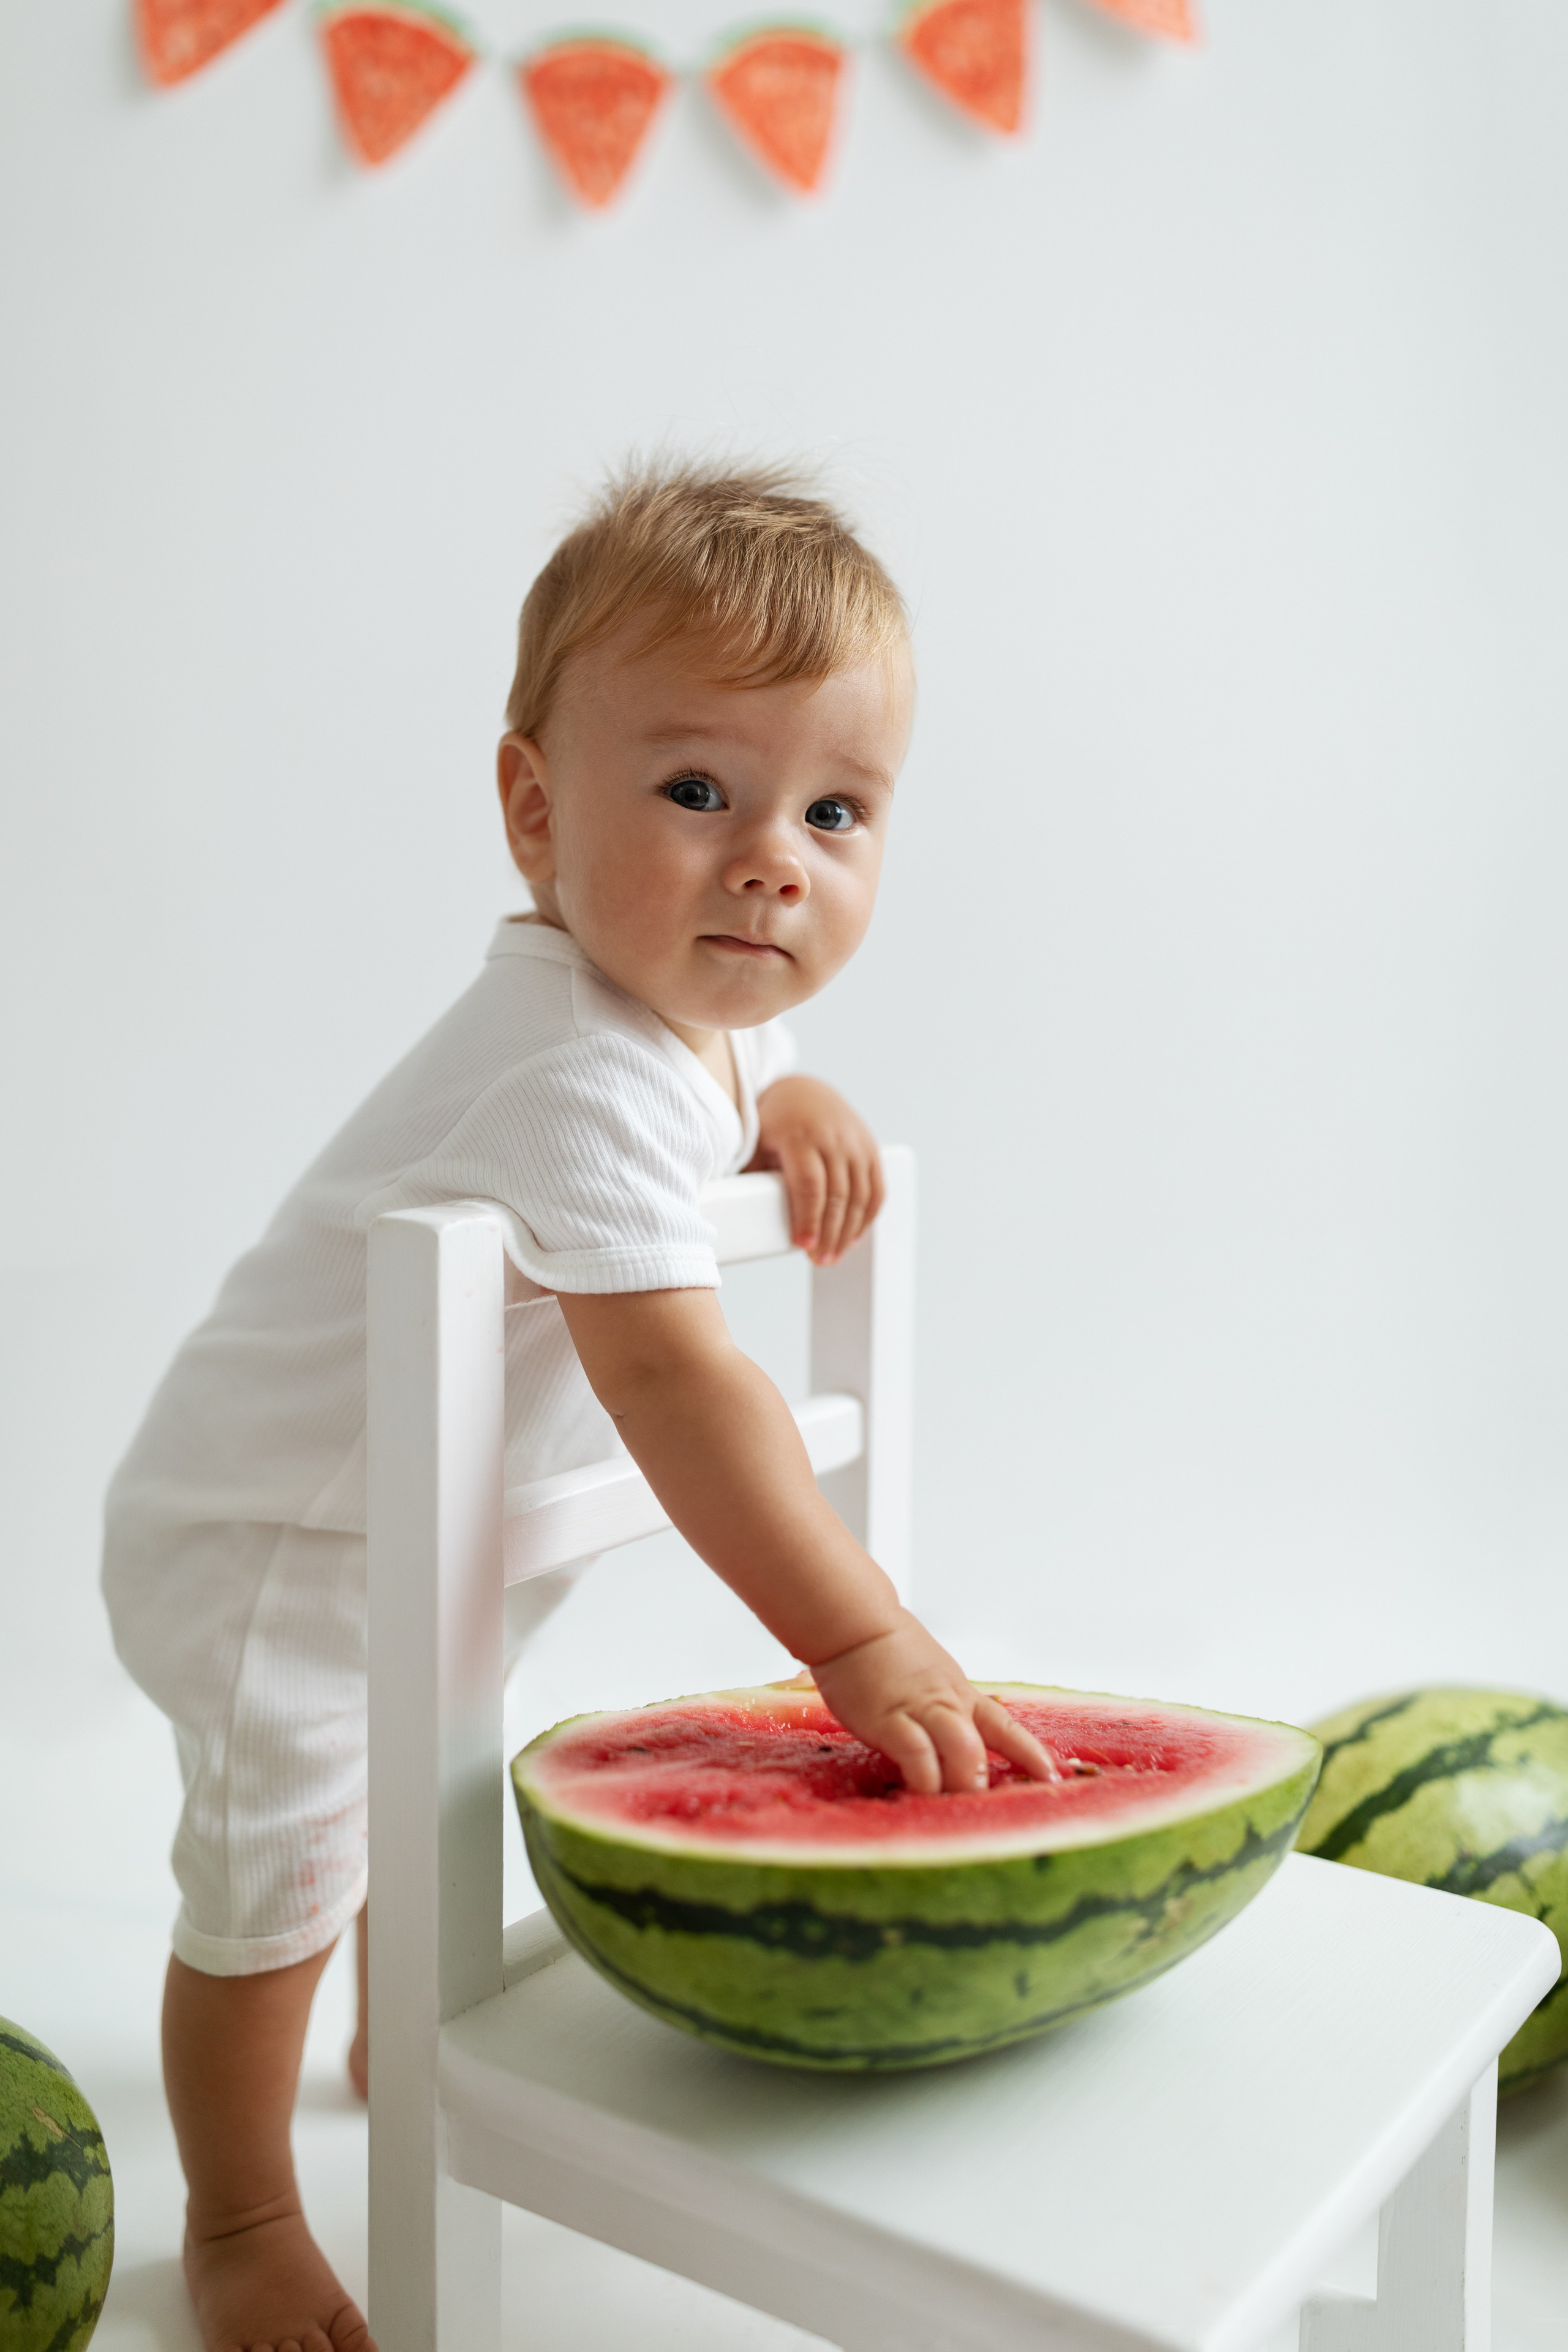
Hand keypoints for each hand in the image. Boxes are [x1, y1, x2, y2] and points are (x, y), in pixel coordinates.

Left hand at [750, 1074, 883, 1266]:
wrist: (805, 1092)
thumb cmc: (774, 1123)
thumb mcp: (756, 1143)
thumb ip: (754, 1176)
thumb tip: (742, 1220)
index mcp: (801, 1136)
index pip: (809, 1185)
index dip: (808, 1219)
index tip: (803, 1245)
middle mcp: (833, 1138)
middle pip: (837, 1195)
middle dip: (829, 1233)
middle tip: (819, 1260)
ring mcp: (856, 1143)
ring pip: (860, 1195)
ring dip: (849, 1231)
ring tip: (834, 1255)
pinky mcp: (871, 1149)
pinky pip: (876, 1188)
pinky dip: (868, 1216)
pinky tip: (854, 1237)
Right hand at [807, 1614, 1059, 1794]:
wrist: (856, 1624)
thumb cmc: (886, 1654)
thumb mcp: (930, 1679)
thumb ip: (944, 1709)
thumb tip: (954, 1740)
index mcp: (961, 1696)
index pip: (1006, 1729)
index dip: (1031, 1755)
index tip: (1052, 1779)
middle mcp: (949, 1704)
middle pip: (983, 1748)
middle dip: (987, 1785)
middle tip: (984, 1813)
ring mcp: (921, 1711)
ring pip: (961, 1751)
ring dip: (963, 1783)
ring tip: (956, 1810)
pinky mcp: (889, 1720)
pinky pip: (917, 1755)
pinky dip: (924, 1779)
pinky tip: (920, 1794)